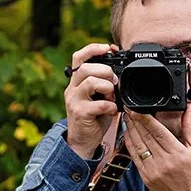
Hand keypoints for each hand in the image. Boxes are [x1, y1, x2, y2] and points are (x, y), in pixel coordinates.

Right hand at [64, 42, 120, 159]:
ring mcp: (74, 101)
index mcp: (76, 82)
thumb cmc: (92, 118)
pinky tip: (112, 111)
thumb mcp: (97, 97)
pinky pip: (99, 104)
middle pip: (85, 68)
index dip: (93, 49)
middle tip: (113, 82)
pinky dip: (111, 106)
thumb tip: (118, 72)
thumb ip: (102, 84)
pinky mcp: (80, 113)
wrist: (82, 141)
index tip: (108, 49)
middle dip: (105, 71)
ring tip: (111, 97)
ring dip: (107, 87)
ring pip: (91, 82)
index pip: (79, 57)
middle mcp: (72, 89)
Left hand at [123, 103, 190, 190]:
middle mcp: (164, 161)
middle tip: (128, 110)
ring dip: (130, 132)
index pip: (158, 132)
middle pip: (146, 137)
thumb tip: (189, 109)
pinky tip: (127, 136)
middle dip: (135, 122)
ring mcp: (153, 170)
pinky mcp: (146, 177)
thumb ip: (189, 128)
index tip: (137, 110)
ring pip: (138, 147)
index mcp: (177, 153)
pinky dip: (130, 146)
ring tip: (126, 119)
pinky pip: (135, 159)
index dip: (146, 120)